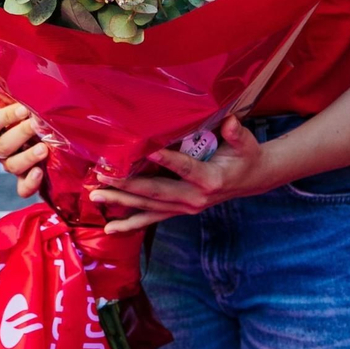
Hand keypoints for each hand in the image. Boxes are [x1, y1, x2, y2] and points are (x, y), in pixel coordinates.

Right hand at [0, 102, 48, 198]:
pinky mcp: (24, 181)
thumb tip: (34, 89)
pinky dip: (30, 183)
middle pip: (2, 146)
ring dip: (27, 157)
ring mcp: (10, 165)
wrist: (50, 135)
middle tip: (37, 124)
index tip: (24, 109)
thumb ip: (24, 101)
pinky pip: (22, 189)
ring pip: (11, 166)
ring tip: (43, 149)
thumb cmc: (33, 116)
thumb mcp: (26, 107)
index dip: (5, 117)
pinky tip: (39, 172)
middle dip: (21, 134)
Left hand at [91, 116, 271, 233]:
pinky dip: (130, 223)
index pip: (184, 168)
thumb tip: (230, 120)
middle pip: (156, 192)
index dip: (166, 159)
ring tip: (97, 196)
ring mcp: (185, 207)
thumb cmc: (246, 156)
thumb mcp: (246, 142)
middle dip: (127, 185)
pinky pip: (152, 218)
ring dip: (121, 202)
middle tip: (103, 177)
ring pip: (149, 206)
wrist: (253, 180)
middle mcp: (195, 198)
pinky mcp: (179, 210)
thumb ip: (236, 133)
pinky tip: (110, 228)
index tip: (145, 150)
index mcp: (210, 178)